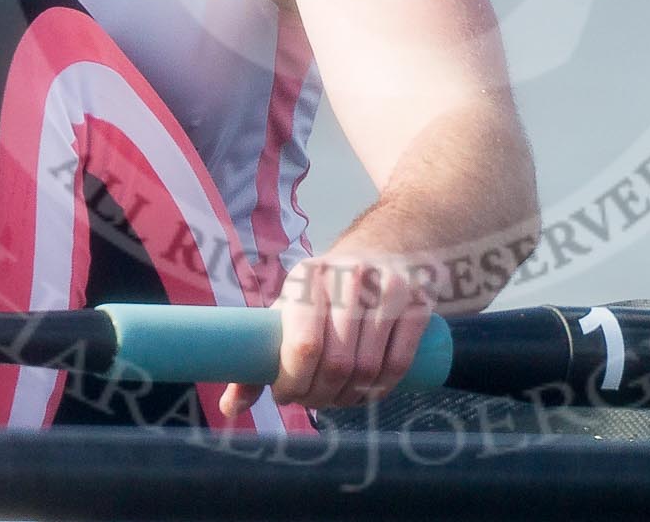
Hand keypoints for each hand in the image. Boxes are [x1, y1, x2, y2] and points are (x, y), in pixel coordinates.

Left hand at [219, 252, 434, 417]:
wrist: (390, 241)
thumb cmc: (330, 287)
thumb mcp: (292, 304)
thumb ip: (259, 354)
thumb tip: (231, 407)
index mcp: (308, 276)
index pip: (303, 346)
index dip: (293, 383)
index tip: (286, 395)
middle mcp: (349, 277)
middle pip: (336, 364)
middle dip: (320, 396)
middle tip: (313, 400)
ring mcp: (388, 288)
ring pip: (368, 369)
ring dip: (349, 398)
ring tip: (337, 397)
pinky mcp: (418, 302)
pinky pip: (399, 363)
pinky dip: (380, 390)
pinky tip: (367, 391)